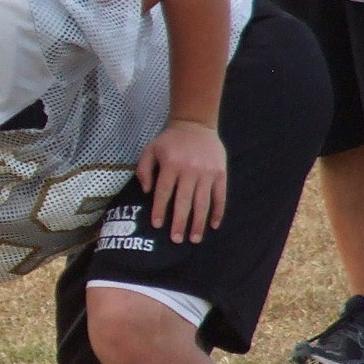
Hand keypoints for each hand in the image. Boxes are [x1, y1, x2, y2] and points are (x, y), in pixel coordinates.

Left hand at [136, 119, 226, 243]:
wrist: (196, 124)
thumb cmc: (170, 141)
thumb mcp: (150, 149)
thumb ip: (144, 170)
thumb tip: (146, 192)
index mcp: (171, 164)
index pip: (164, 192)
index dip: (160, 209)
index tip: (158, 225)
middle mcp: (190, 170)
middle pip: (184, 201)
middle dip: (180, 222)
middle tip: (176, 240)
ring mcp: (207, 172)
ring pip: (202, 202)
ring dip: (198, 222)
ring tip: (194, 239)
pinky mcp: (220, 172)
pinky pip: (220, 195)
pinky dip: (218, 211)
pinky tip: (214, 225)